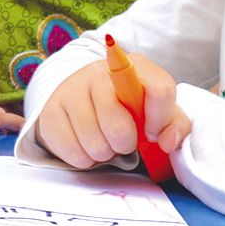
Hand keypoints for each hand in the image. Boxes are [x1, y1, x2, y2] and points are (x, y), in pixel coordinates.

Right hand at [34, 52, 188, 168]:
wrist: (81, 98)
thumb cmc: (126, 108)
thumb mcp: (156, 113)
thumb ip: (174, 125)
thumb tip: (166, 142)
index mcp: (134, 68)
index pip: (159, 89)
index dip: (160, 119)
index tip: (152, 134)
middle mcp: (100, 72)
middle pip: (119, 125)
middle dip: (125, 144)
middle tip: (123, 140)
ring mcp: (71, 88)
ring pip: (94, 141)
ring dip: (103, 152)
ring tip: (103, 141)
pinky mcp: (51, 109)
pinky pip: (72, 150)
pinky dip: (83, 158)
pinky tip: (85, 144)